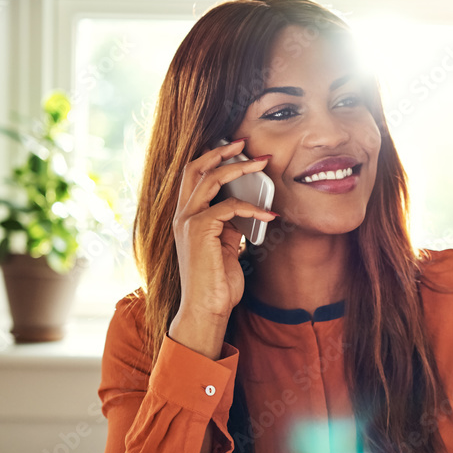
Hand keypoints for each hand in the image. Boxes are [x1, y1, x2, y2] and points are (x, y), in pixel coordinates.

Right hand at [167, 139, 274, 356]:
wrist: (206, 309)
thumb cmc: (217, 283)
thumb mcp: (226, 246)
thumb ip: (229, 224)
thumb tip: (245, 207)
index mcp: (186, 217)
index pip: (194, 176)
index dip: (212, 157)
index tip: (236, 149)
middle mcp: (182, 215)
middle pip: (195, 167)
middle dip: (221, 151)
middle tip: (245, 142)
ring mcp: (187, 221)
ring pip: (211, 179)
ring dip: (239, 167)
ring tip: (262, 164)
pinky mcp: (199, 230)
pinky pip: (229, 207)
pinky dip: (252, 208)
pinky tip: (270, 217)